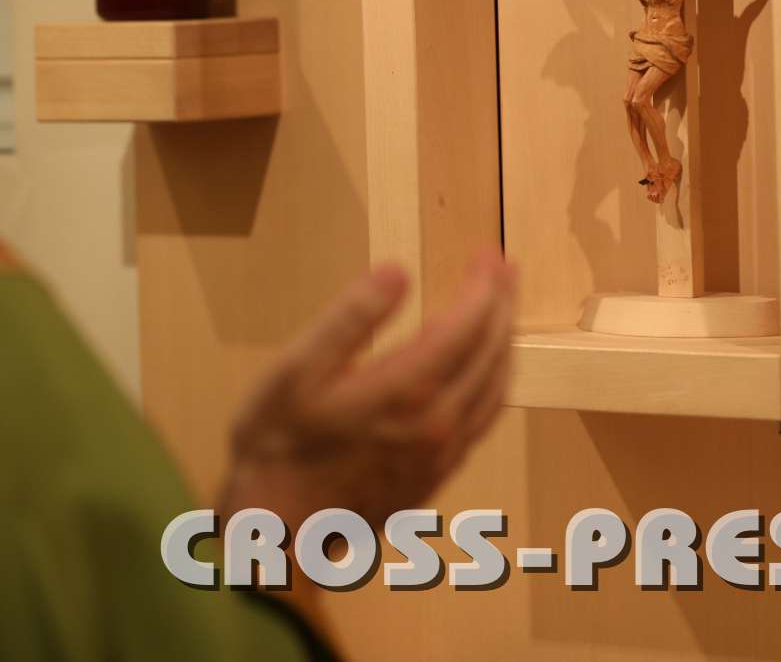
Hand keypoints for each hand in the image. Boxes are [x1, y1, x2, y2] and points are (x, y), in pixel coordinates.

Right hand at [218, 251, 516, 534]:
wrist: (275, 530)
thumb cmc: (276, 442)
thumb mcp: (296, 369)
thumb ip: (350, 318)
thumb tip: (399, 270)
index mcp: (408, 389)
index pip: (468, 324)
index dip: (483, 285)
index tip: (488, 251)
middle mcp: (440, 422)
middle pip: (492, 353)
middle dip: (502, 304)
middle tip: (504, 266)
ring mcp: (442, 454)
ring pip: (496, 388)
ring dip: (505, 342)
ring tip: (503, 308)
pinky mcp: (436, 476)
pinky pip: (484, 418)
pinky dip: (494, 381)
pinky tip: (484, 371)